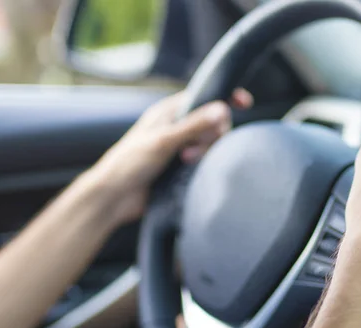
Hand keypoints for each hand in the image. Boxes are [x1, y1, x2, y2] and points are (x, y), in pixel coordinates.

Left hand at [90, 88, 252, 222]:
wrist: (115, 198)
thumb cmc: (129, 163)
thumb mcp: (163, 140)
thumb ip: (195, 125)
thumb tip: (223, 109)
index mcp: (170, 111)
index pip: (205, 95)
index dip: (224, 97)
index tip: (244, 102)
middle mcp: (178, 126)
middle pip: (214, 122)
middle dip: (212, 134)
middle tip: (192, 149)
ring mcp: (182, 147)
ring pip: (212, 143)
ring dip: (205, 151)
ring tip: (185, 161)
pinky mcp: (184, 167)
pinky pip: (206, 161)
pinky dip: (203, 165)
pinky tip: (189, 170)